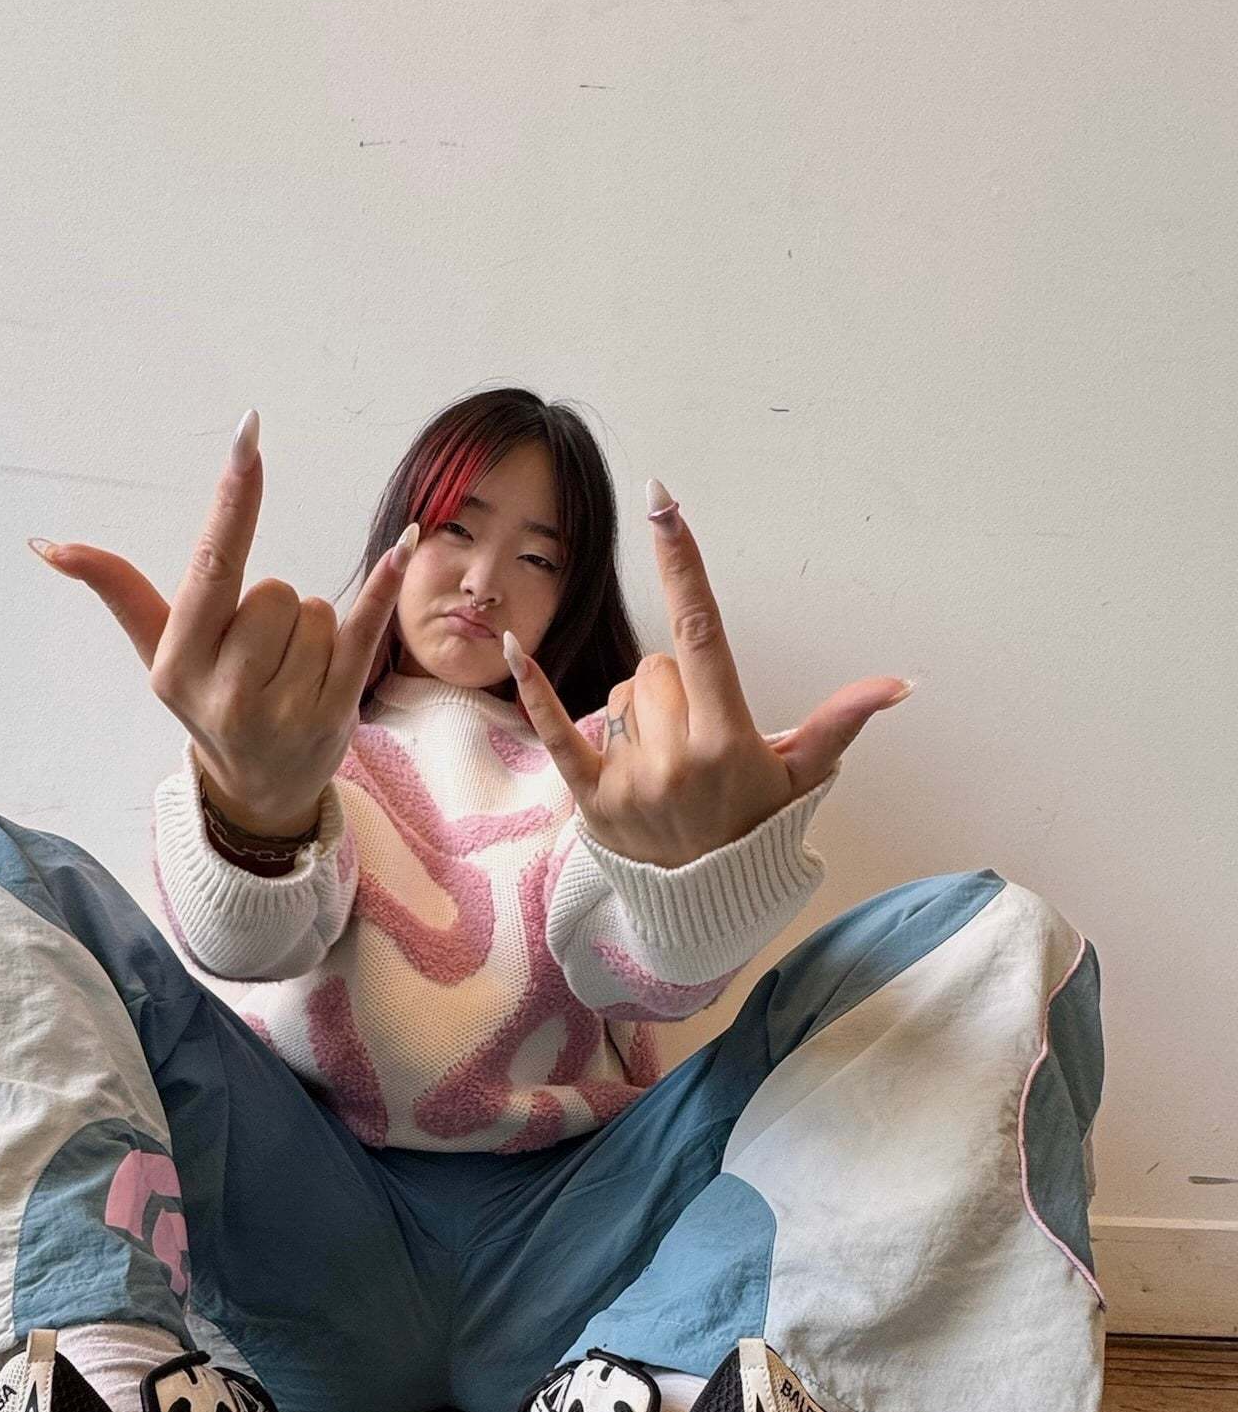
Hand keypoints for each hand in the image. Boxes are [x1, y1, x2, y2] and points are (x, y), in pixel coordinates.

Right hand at [27, 412, 414, 836]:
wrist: (259, 791)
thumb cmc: (209, 702)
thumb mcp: (158, 652)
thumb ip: (117, 590)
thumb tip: (49, 545)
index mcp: (180, 663)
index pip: (213, 566)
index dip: (233, 499)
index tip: (249, 435)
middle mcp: (230, 690)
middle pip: (274, 588)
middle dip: (273, 607)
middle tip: (261, 653)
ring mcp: (286, 707)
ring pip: (316, 609)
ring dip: (311, 628)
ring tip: (291, 672)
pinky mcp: (337, 711)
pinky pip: (366, 626)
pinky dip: (385, 585)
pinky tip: (405, 545)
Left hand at [501, 482, 913, 867]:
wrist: (707, 906)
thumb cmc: (755, 827)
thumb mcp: (801, 776)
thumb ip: (841, 722)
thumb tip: (900, 685)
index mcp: (726, 740)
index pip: (701, 631)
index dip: (683, 564)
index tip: (664, 505)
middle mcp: (676, 757)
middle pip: (657, 666)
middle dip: (676, 685)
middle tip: (696, 737)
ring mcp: (630, 778)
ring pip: (620, 694)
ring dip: (639, 713)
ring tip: (665, 764)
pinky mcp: (590, 797)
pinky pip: (554, 730)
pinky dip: (534, 689)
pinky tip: (511, 643)